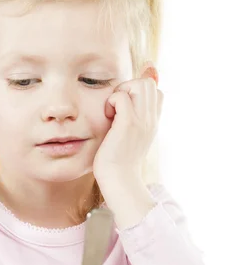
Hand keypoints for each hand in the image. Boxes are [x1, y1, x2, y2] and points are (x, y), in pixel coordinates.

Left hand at [93, 67, 162, 189]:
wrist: (119, 181)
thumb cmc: (118, 161)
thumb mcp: (129, 137)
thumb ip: (131, 118)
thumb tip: (128, 102)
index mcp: (152, 122)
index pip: (156, 91)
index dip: (138, 92)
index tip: (124, 107)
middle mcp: (151, 119)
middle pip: (148, 83)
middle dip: (129, 87)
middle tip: (116, 106)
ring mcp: (142, 121)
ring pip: (139, 84)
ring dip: (121, 91)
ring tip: (113, 110)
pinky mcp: (128, 125)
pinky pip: (122, 97)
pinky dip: (111, 101)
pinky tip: (107, 116)